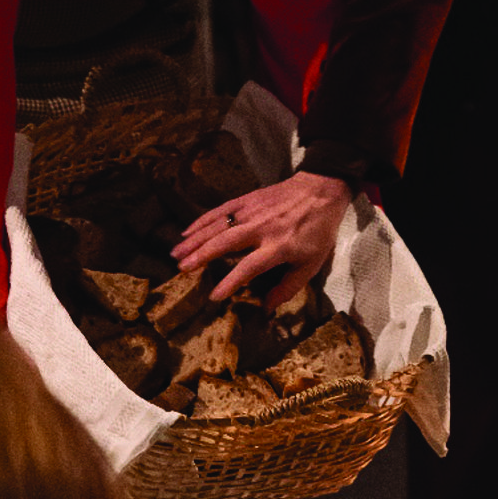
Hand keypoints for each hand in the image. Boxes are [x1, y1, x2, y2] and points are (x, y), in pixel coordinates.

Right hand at [172, 171, 352, 308]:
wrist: (321, 190)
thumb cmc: (317, 231)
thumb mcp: (311, 264)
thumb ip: (288, 287)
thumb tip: (266, 308)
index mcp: (278, 246)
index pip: (249, 267)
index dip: (230, 281)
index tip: (213, 296)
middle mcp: (261, 228)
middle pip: (225, 243)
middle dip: (201, 256)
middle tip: (181, 269)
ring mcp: (252, 211)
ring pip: (218, 225)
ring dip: (195, 239)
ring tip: (176, 253)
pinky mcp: (247, 198)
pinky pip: (220, 210)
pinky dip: (202, 220)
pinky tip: (187, 231)